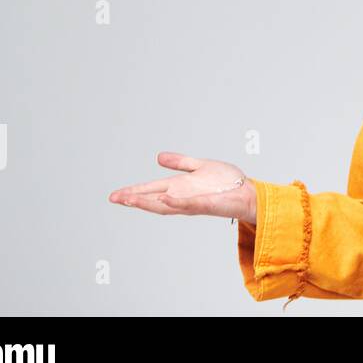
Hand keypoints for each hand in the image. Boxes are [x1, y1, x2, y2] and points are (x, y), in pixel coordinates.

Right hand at [108, 151, 257, 224]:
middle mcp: (182, 197)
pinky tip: (163, 198)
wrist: (247, 191)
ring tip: (130, 200)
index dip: (133, 192)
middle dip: (134, 199)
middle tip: (115, 198)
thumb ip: (180, 163)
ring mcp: (193, 202)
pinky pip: (189, 204)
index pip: (151, 190)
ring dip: (148, 203)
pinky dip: (175, 202)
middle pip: (153, 200)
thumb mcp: (199, 166)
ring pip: (166, 205)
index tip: (115, 195)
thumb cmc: (227, 182)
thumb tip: (159, 157)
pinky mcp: (206, 204)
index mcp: (179, 187)